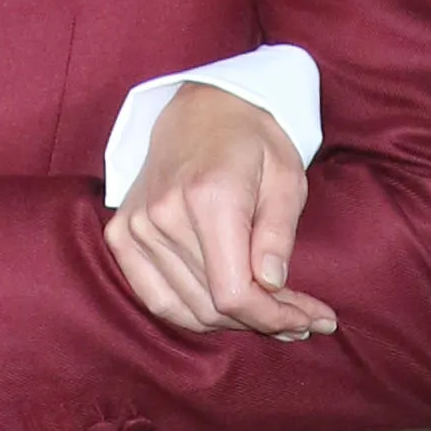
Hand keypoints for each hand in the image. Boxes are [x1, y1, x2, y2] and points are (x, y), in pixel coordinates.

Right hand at [103, 83, 334, 341]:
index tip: (310, 322)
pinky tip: (226, 311)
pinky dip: (192, 313)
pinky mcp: (121, 234)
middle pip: (213, 305)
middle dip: (264, 322)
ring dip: (232, 323)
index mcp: (210, 198)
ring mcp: (136, 226)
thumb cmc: (252, 141)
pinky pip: (155, 297)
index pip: (234, 292)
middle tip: (302, 320)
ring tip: (270, 316)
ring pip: (187, 309)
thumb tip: (272, 285)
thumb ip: (278, 234)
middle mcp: (164, 215)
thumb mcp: (286, 177)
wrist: (201, 108)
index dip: (273, 319)